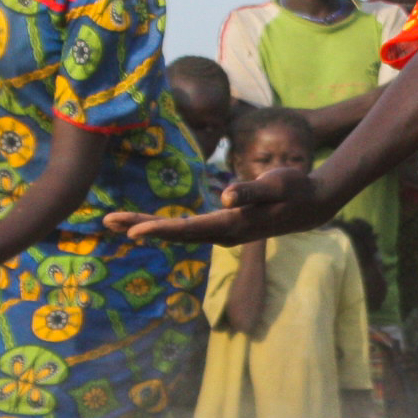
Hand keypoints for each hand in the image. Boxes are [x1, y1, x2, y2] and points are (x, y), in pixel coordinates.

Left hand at [108, 164, 330, 247]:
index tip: (132, 232)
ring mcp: (222, 232)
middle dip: (140, 227)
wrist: (310, 206)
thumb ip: (250, 191)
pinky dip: (163, 226)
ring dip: (147, 227)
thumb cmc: (294, 189)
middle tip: (107, 221)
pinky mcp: (222, 227)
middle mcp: (222, 233)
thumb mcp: (275, 185)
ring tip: (117, 222)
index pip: (187, 229)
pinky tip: (147, 223)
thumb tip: (226, 196)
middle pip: (174, 233)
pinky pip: (186, 229)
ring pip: (177, 232)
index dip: (158, 230)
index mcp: (231, 224)